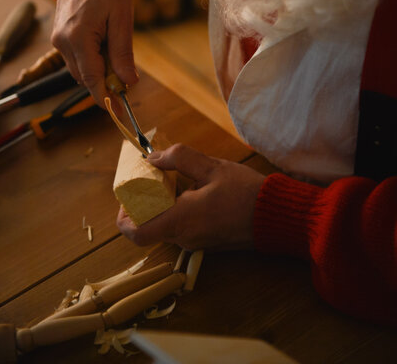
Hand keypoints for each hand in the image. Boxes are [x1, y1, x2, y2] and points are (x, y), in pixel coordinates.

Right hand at [51, 0, 137, 106]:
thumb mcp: (122, 20)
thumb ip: (123, 52)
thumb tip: (129, 82)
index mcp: (78, 37)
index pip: (91, 77)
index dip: (105, 96)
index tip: (118, 111)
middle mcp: (63, 42)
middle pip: (85, 77)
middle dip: (106, 83)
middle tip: (128, 80)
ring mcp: (58, 40)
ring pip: (80, 70)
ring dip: (99, 71)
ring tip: (117, 55)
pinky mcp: (59, 38)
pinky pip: (76, 59)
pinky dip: (92, 61)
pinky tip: (105, 48)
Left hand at [117, 144, 264, 250]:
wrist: (277, 216)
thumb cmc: (246, 191)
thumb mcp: (212, 167)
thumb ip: (180, 158)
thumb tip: (152, 158)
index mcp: (182, 220)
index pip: (137, 233)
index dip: (124, 217)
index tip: (127, 198)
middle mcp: (185, 237)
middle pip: (149, 228)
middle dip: (144, 204)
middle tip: (150, 180)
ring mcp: (196, 243)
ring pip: (166, 227)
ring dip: (163, 207)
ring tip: (174, 181)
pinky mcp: (206, 243)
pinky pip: (182, 229)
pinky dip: (178, 212)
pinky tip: (191, 191)